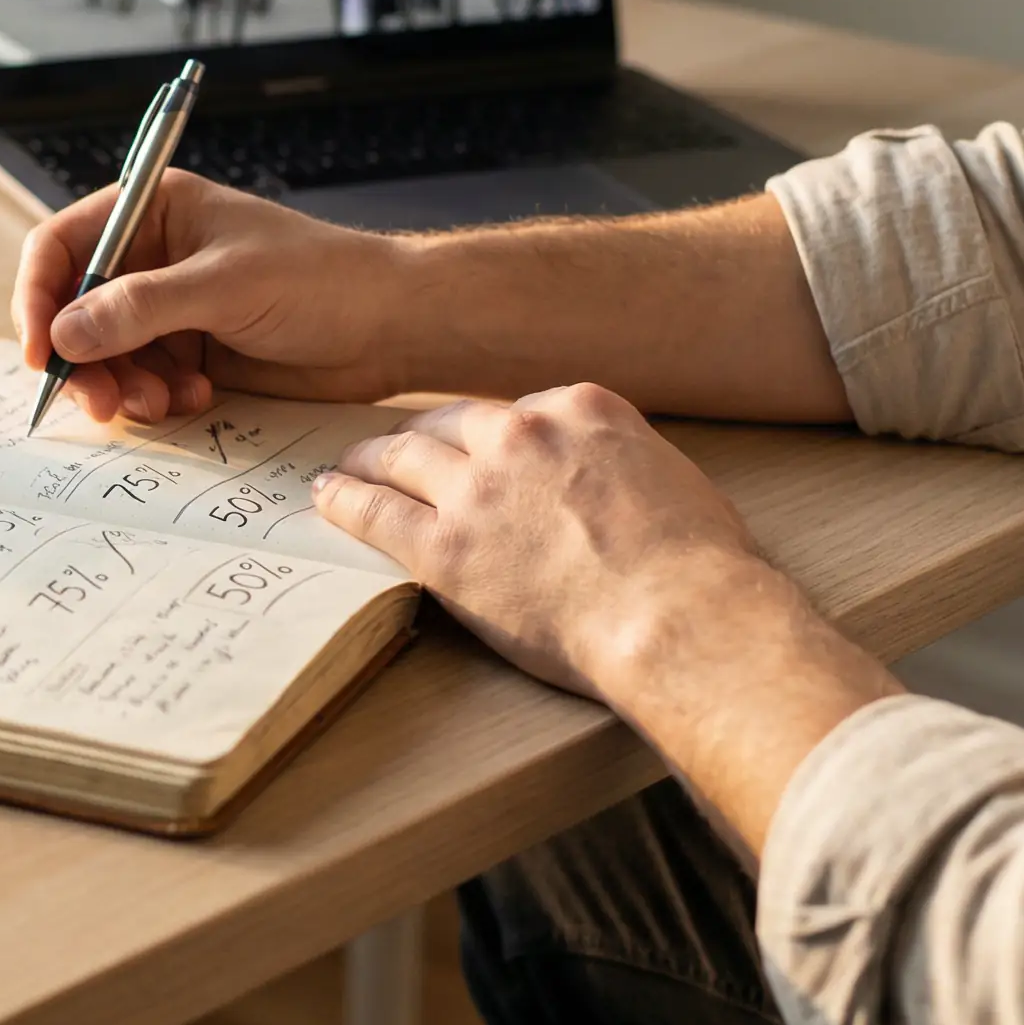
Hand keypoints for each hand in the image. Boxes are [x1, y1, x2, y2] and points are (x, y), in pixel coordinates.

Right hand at [13, 171, 413, 421]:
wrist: (390, 326)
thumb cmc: (321, 278)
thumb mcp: (225, 286)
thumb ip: (141, 308)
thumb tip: (65, 333)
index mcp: (152, 212)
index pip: (63, 247)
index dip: (39, 297)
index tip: (41, 351)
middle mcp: (152, 257)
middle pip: (75, 311)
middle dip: (83, 359)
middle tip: (102, 402)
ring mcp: (170, 308)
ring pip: (107, 356)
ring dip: (124, 386)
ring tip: (164, 402)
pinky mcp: (191, 352)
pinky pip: (144, 381)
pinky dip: (157, 398)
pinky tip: (197, 397)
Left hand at [313, 385, 898, 852]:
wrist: (680, 615)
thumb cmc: (698, 567)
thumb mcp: (672, 480)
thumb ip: (623, 466)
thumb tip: (614, 486)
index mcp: (581, 409)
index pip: (517, 410)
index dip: (491, 434)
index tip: (475, 444)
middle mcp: (521, 433)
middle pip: (450, 421)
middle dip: (420, 434)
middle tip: (394, 445)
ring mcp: (477, 488)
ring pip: (401, 456)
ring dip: (367, 457)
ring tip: (344, 466)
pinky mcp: (444, 547)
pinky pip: (373, 513)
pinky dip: (343, 501)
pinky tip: (325, 498)